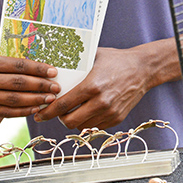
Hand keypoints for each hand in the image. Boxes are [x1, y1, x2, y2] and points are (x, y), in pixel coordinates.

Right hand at [0, 52, 60, 116]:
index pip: (18, 66)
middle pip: (18, 83)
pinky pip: (7, 112)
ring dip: (36, 100)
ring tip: (50, 99)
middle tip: (56, 87)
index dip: (38, 69)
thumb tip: (39, 69)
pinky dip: (23, 111)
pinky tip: (36, 108)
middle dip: (40, 86)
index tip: (53, 72)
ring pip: (14, 100)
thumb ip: (10, 63)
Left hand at [34, 40, 179, 129]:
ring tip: (70, 110)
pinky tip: (85, 110)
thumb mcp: (93, 57)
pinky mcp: (117, 118)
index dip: (48, 111)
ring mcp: (110, 112)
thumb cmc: (116, 60)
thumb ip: (75, 63)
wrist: (143, 69)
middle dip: (59, 118)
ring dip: (73, 120)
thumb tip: (52, 63)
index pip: (63, 105)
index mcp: (92, 86)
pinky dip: (87, 121)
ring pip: (82, 125)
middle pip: (70, 121)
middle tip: (55, 112)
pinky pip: (95, 126)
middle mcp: (101, 102)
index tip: (39, 113)